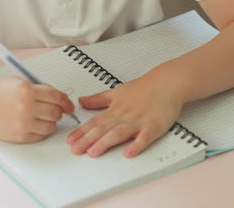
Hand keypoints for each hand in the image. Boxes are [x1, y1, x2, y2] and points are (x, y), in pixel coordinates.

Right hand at [0, 76, 74, 142]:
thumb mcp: (21, 82)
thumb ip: (40, 88)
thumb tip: (58, 97)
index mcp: (28, 91)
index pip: (56, 97)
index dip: (66, 101)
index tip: (69, 105)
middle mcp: (27, 108)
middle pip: (56, 112)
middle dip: (59, 111)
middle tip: (57, 110)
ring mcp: (23, 124)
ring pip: (50, 126)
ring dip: (51, 122)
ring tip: (44, 117)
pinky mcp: (19, 136)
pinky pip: (40, 136)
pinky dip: (42, 131)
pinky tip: (36, 124)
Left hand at [67, 64, 183, 157]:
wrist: (166, 82)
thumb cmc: (143, 88)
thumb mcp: (116, 92)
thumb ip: (98, 99)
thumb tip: (81, 101)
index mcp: (115, 109)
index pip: (95, 122)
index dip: (82, 131)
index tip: (70, 141)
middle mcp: (124, 116)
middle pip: (103, 129)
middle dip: (88, 140)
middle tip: (75, 150)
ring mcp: (139, 121)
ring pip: (119, 133)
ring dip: (106, 143)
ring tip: (93, 152)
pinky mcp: (153, 126)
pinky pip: (144, 137)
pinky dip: (136, 145)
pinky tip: (129, 153)